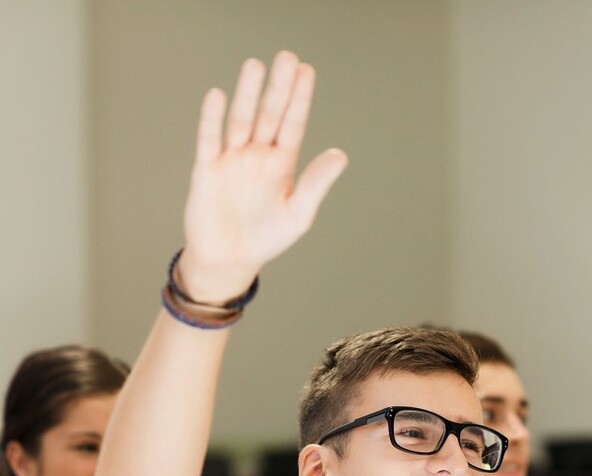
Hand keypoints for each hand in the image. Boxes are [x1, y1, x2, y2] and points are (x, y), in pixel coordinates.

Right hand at [178, 51, 347, 303]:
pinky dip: (213, 120)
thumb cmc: (267, 236)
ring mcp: (232, 160)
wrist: (229, 259)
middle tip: (286, 57)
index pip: (293, 124)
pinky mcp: (207, 170)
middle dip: (278, 87)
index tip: (306, 70)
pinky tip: (219, 96)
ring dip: (248, 94)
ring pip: (241, 121)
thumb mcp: (298, 212)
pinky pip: (210, 140)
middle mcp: (257, 155)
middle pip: (269, 114)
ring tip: (255, 65)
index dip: (299, 98)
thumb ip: (316, 182)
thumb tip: (340, 154)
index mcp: (282, 163)